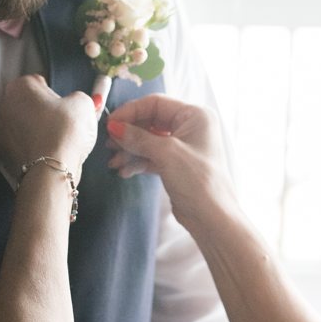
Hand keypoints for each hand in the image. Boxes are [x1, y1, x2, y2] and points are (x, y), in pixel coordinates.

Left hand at [0, 74, 100, 173]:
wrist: (50, 171)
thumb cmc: (64, 133)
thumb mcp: (83, 104)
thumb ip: (78, 97)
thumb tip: (75, 102)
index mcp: (20, 87)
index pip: (38, 81)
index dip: (55, 92)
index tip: (64, 103)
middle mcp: (4, 105)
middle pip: (27, 102)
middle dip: (42, 110)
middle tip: (61, 121)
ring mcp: (0, 129)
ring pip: (21, 123)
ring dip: (35, 128)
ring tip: (55, 139)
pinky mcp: (2, 151)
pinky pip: (19, 143)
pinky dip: (30, 145)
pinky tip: (45, 152)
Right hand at [105, 94, 235, 228]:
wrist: (211, 217)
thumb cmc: (197, 180)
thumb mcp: (165, 153)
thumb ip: (137, 137)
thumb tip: (113, 126)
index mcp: (195, 115)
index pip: (156, 104)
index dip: (131, 111)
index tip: (110, 124)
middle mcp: (190, 127)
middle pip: (150, 121)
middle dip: (128, 133)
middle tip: (109, 144)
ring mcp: (183, 146)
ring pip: (148, 140)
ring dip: (129, 150)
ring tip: (114, 162)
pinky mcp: (175, 164)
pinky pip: (151, 156)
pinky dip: (137, 161)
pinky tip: (124, 171)